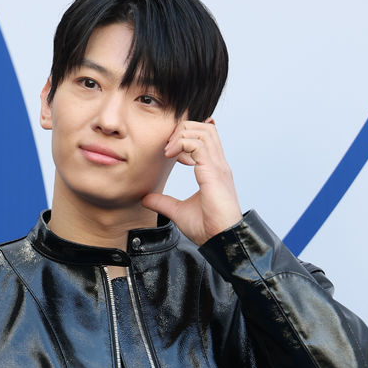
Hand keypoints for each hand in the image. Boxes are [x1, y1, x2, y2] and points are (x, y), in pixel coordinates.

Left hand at [142, 119, 242, 246]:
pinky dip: (182, 143)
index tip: (171, 154)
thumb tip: (146, 198)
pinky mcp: (213, 172)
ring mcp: (218, 167)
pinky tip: (171, 155)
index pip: (206, 138)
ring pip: (204, 131)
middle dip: (183, 130)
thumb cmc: (207, 228)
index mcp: (214, 170)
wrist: (221, 240)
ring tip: (168, 151)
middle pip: (205, 128)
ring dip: (182, 135)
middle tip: (167, 148)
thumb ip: (163, 202)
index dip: (186, 138)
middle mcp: (218, 165)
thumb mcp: (178, 212)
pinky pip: (198, 144)